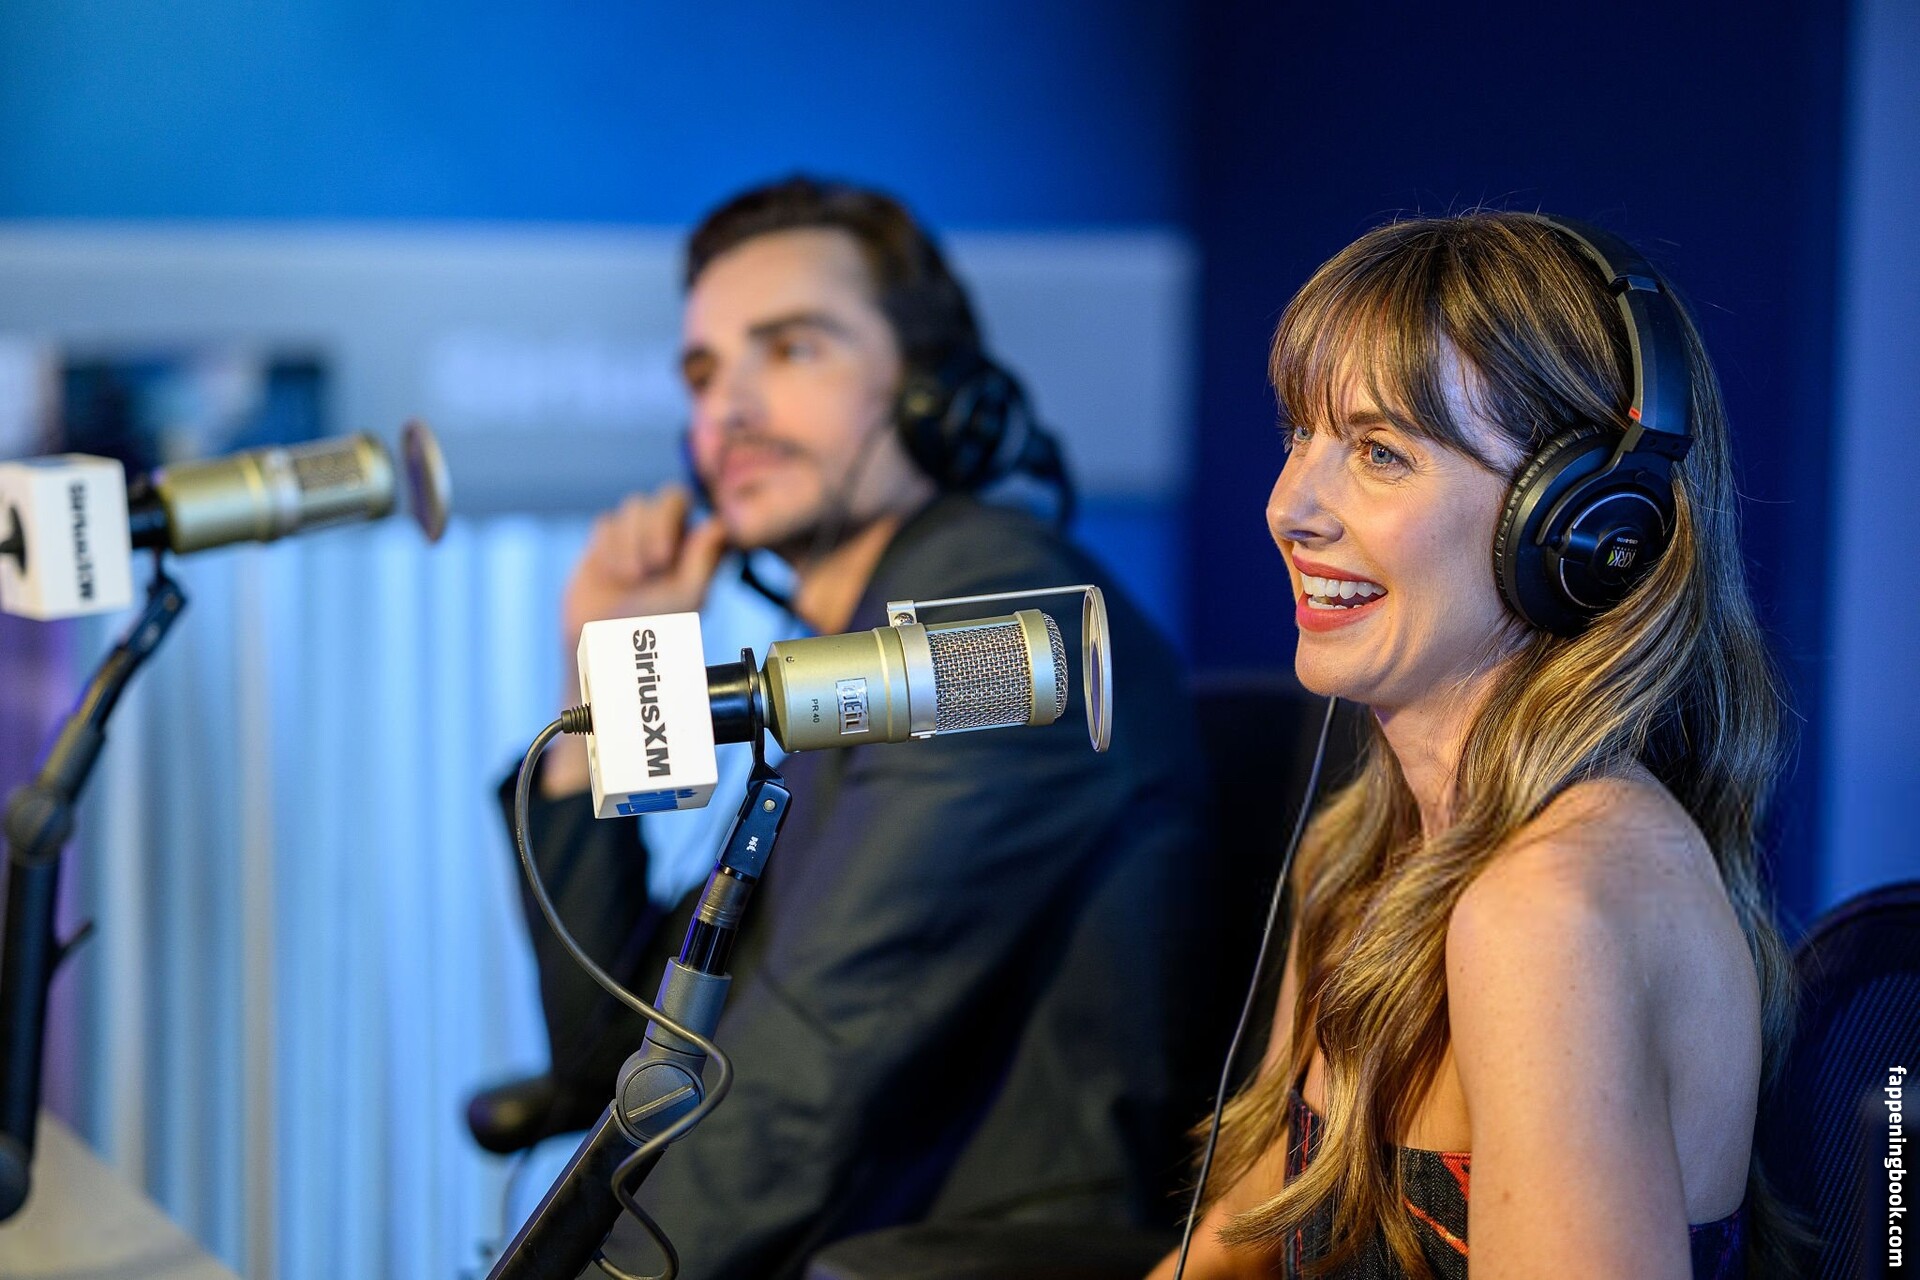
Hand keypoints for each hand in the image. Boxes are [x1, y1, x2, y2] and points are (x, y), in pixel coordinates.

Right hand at [561, 485, 729, 649]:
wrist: (602, 640)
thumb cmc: (654, 624)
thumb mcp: (688, 596)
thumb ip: (705, 559)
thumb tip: (718, 523)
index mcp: (700, 549)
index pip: (706, 510)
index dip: (698, 525)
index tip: (686, 556)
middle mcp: (673, 536)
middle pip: (671, 496)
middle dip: (660, 525)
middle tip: (658, 562)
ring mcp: (638, 534)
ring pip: (636, 505)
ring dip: (633, 541)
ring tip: (633, 578)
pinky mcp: (606, 538)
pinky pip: (607, 521)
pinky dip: (610, 547)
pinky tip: (612, 574)